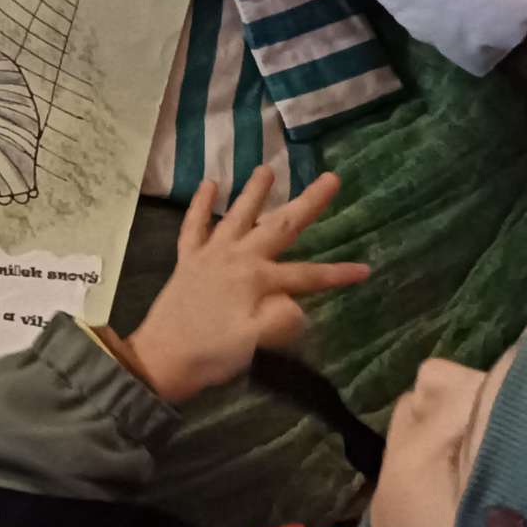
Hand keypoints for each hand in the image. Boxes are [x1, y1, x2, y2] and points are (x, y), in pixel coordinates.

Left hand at [123, 171, 370, 404]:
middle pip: (279, 226)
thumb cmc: (211, 353)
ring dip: (254, 191)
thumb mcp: (255, 343)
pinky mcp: (188, 261)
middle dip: (308, 203)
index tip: (366, 269)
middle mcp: (236, 258)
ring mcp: (210, 255)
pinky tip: (208, 185)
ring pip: (238, 215)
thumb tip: (298, 304)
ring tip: (267, 167)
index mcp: (257, 279)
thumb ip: (282, 319)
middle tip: (331, 177)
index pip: (308, 275)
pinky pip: (194, 226)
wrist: (161, 359)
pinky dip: (200, 205)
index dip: (337, 274)